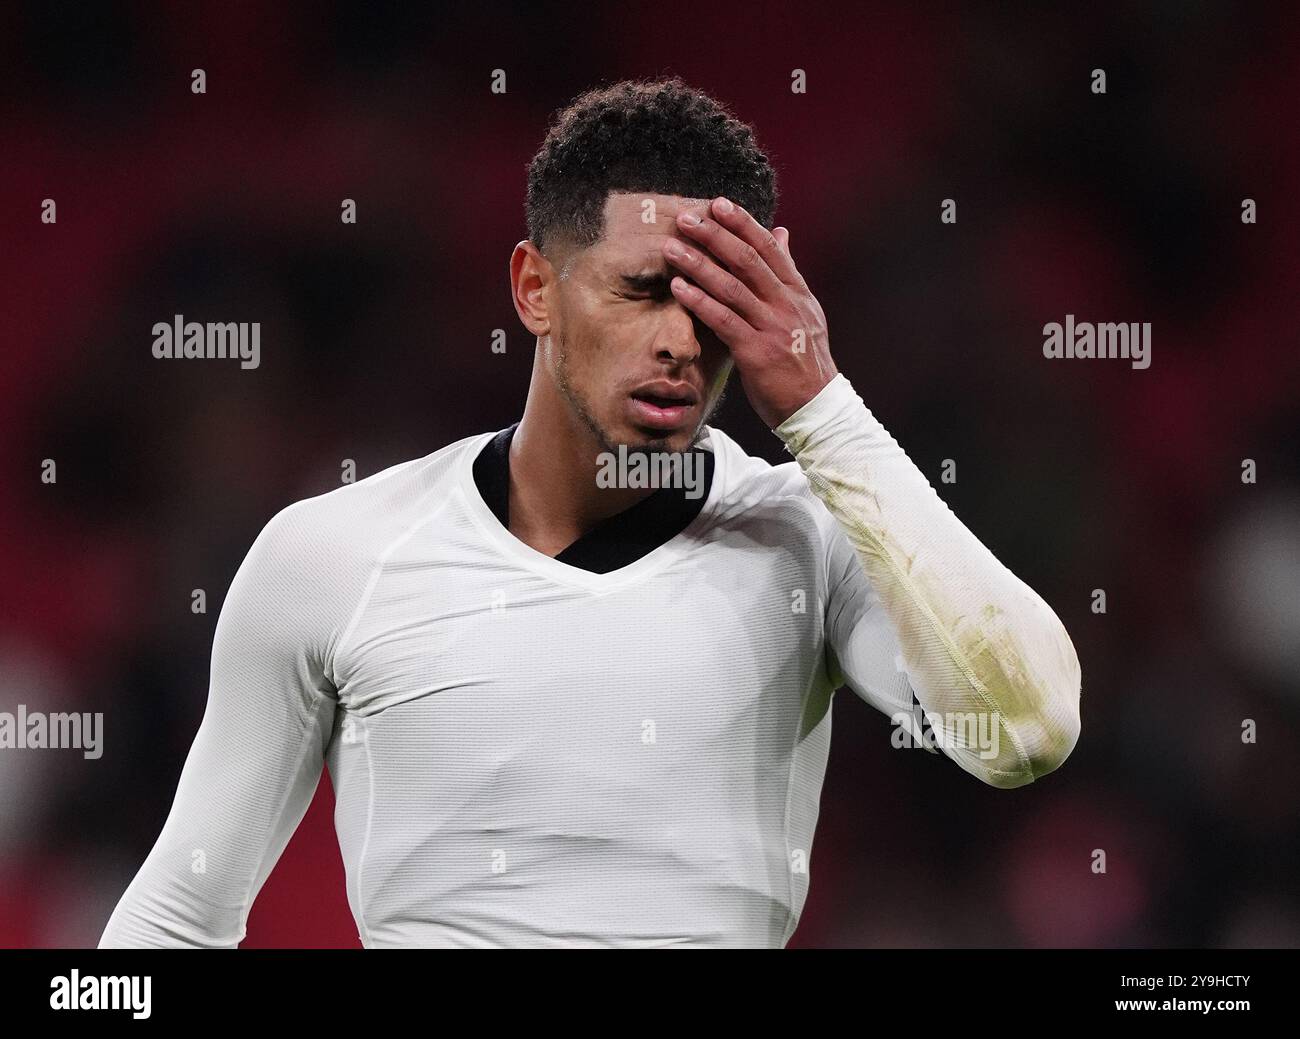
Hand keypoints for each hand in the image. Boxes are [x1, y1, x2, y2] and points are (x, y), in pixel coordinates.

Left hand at [663, 196, 836, 427]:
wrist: (816, 405)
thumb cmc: (803, 359)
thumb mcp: (804, 311)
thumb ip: (787, 273)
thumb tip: (781, 232)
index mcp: (797, 293)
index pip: (770, 249)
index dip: (743, 224)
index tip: (718, 203)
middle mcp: (787, 305)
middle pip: (748, 261)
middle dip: (715, 236)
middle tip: (686, 218)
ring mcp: (773, 328)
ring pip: (732, 288)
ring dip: (699, 265)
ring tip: (672, 248)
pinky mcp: (757, 353)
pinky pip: (724, 321)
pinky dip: (700, 302)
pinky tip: (679, 288)